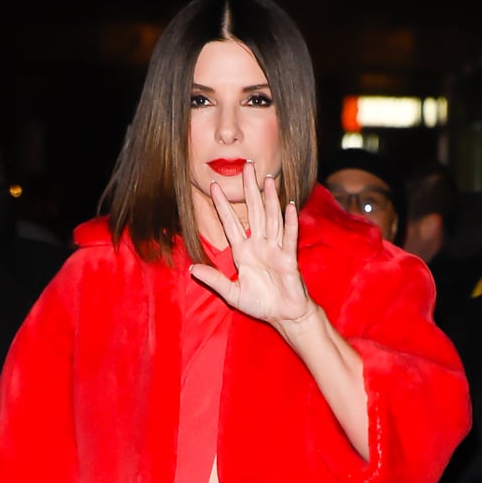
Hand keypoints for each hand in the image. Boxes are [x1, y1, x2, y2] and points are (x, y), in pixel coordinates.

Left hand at [190, 161, 314, 331]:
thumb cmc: (260, 304)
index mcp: (243, 252)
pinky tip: (289, 206)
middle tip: (246, 166)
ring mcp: (275, 249)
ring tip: (268, 179)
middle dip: (249, 189)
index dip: (222, 205)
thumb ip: (214, 280)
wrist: (284, 315)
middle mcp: (259, 245)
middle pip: (254, 212)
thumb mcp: (232, 294)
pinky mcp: (288, 258)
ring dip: (270, 199)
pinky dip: (289, 222)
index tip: (214, 186)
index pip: (230, 223)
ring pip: (272, 218)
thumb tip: (191, 270)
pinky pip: (288, 237)